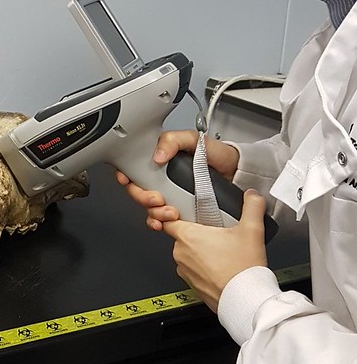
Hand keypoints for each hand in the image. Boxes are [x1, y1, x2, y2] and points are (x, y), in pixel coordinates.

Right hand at [115, 129, 239, 225]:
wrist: (238, 174)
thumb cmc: (218, 155)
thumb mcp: (193, 139)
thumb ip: (173, 140)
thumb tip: (157, 156)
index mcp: (162, 161)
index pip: (135, 169)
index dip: (126, 176)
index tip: (128, 180)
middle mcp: (163, 180)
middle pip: (139, 192)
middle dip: (142, 198)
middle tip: (157, 198)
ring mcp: (172, 197)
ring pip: (149, 209)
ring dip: (154, 213)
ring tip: (170, 212)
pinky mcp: (182, 213)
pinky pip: (163, 222)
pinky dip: (160, 223)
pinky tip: (167, 222)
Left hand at [161, 189, 267, 312]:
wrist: (246, 302)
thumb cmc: (243, 270)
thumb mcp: (252, 230)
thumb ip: (252, 206)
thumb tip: (253, 196)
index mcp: (188, 236)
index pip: (167, 219)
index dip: (173, 214)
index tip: (184, 213)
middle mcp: (181, 254)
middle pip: (182, 236)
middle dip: (197, 234)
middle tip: (216, 233)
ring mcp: (185, 272)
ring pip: (188, 254)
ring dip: (200, 252)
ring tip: (221, 252)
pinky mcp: (193, 287)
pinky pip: (194, 271)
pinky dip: (204, 268)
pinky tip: (221, 267)